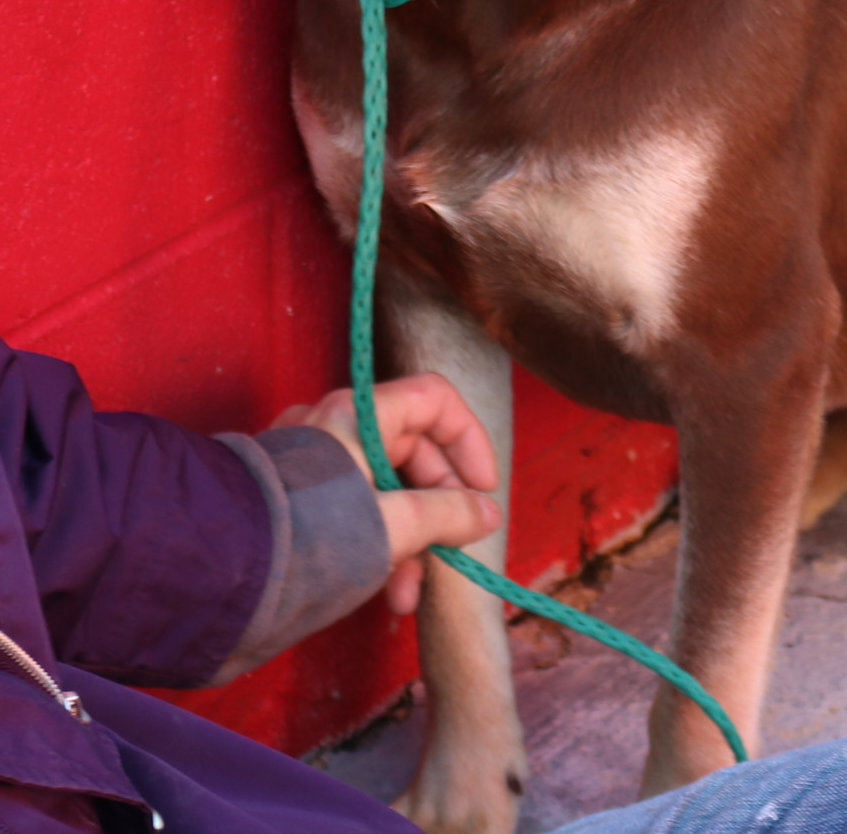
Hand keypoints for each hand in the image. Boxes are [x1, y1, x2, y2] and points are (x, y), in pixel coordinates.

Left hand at [275, 374, 501, 614]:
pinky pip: (350, 511)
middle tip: (449, 556)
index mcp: (358, 414)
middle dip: (437, 509)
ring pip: (382, 489)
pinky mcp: (291, 503)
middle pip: (412, 451)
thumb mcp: (390, 527)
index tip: (483, 491)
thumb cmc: (306, 542)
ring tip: (403, 597)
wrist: (209, 579)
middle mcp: (334, 428)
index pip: (435, 400)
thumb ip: (446, 515)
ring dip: (406, 539)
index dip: (468, 440)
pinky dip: (373, 545)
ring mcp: (309, 465)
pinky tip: (378, 592)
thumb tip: (487, 511)